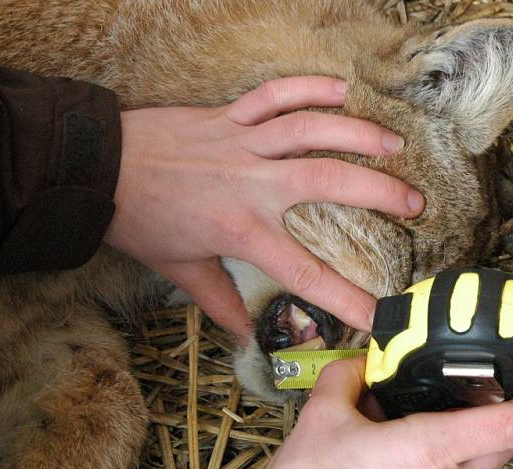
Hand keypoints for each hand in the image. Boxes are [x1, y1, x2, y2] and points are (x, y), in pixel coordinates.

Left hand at [105, 76, 423, 340]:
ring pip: (311, 130)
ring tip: (393, 144)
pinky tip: (341, 90)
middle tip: (414, 205)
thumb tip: (247, 336)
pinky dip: (309, 88)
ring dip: (357, 134)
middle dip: (379, 193)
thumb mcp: (181, 270)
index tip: (379, 317)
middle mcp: (252, 184)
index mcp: (241, 230)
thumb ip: (221, 304)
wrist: (98, 170)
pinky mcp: (229, 114)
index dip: (347, 299)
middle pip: (328, 182)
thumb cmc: (140, 221)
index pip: (305, 272)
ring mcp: (243, 143)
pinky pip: (275, 95)